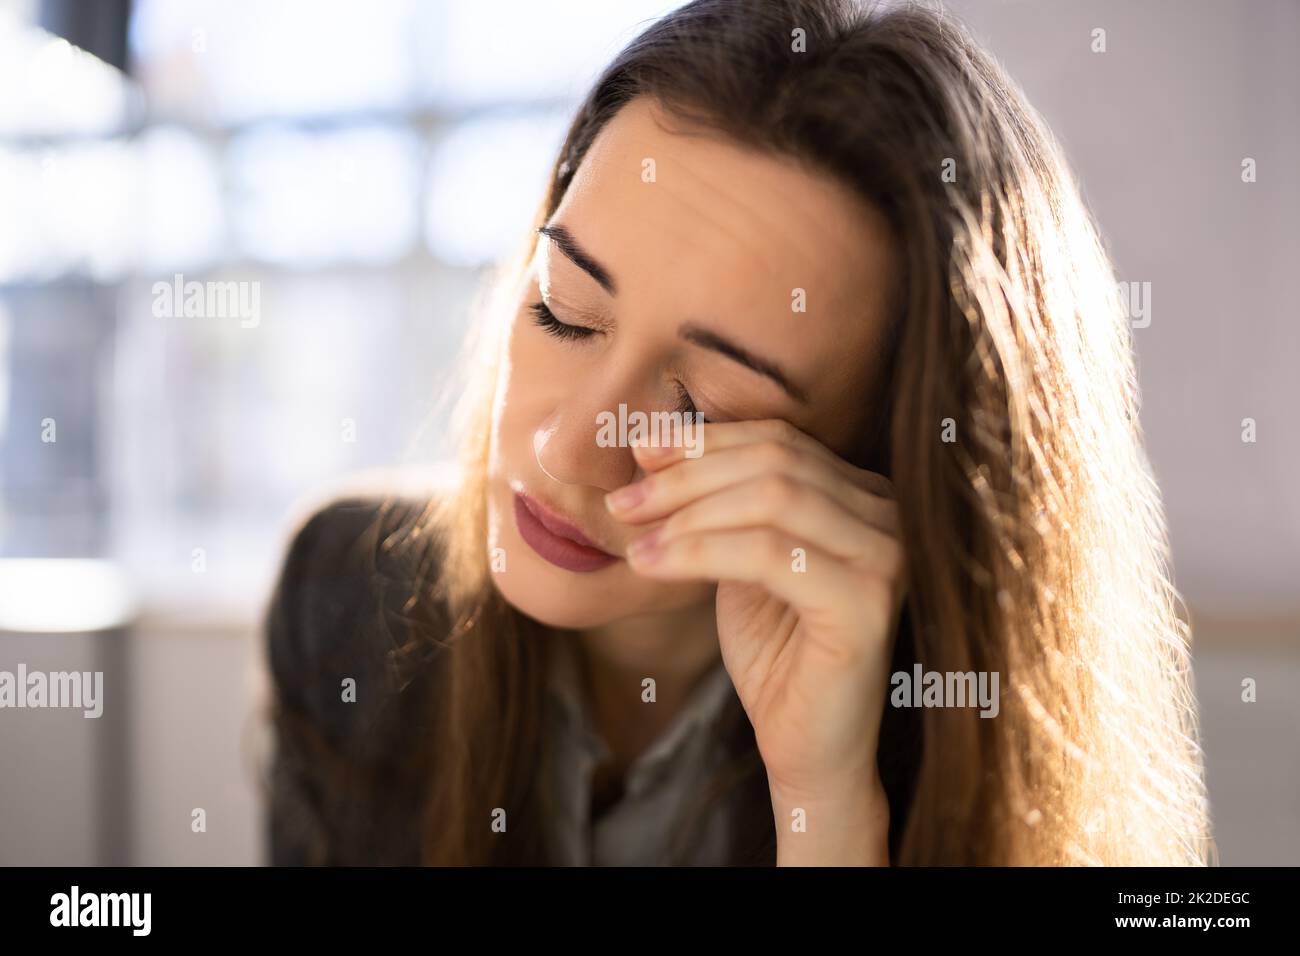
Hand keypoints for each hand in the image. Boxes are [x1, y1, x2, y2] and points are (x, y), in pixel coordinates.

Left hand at [605, 419, 904, 862]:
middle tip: (624, 502)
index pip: (780, 442)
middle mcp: (888, 518)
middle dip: (687, 475)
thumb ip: (717, 506)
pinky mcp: (866, 604)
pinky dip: (699, 551)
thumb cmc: (774, 654)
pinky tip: (653, 564)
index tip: (639, 453)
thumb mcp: (739, 562)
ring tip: (633, 538)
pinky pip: (769, 554)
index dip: (704, 441)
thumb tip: (651, 447)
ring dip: (687, 512)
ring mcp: (885, 558)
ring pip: (772, 499)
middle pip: (775, 462)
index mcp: (865, 497)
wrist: (807, 747)